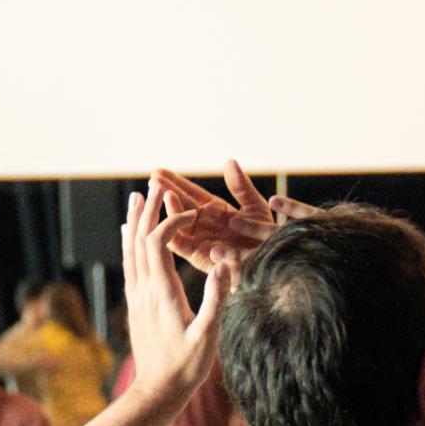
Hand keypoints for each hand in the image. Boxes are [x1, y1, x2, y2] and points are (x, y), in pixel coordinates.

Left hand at [114, 185, 218, 396]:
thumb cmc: (186, 369)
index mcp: (161, 292)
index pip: (158, 242)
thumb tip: (225, 265)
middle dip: (148, 210)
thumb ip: (216, 300)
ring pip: (130, 250)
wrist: (157, 393)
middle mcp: (144, 291)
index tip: (193, 214)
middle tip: (156, 183)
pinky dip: (129, 244)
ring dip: (134, 222)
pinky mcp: (136, 306)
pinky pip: (129, 266)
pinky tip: (130, 235)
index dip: (172, 221)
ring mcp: (137, 298)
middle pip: (139, 239)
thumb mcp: (208, 336)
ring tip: (137, 198)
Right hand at [150, 162, 288, 274]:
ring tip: (162, 194)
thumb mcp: (255, 207)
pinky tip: (168, 221)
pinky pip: (183, 246)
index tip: (158, 171)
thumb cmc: (266, 238)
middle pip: (179, 206)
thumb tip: (229, 162)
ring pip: (177, 224)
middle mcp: (203, 225)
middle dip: (165, 192)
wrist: (273, 263)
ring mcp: (200, 240)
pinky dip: (175, 235)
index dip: (175, 182)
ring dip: (169, 210)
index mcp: (214, 211)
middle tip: (152, 179)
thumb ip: (241, 187)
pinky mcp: (200, 257)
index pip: (190, 193)